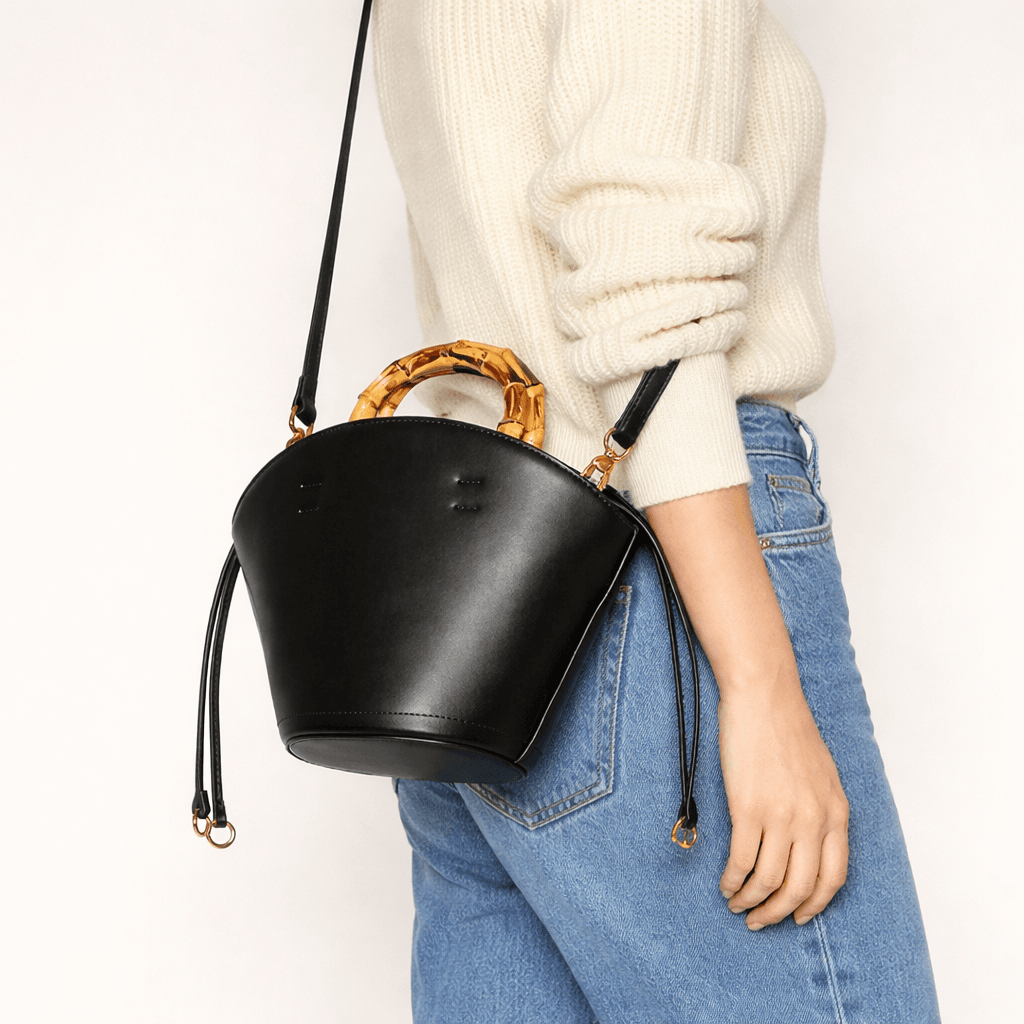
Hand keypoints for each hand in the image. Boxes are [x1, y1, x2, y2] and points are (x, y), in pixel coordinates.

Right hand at [717, 674, 848, 929]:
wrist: (764, 695)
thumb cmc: (787, 726)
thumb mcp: (822, 772)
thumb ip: (820, 809)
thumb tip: (806, 844)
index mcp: (836, 811)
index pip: (833, 878)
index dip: (814, 904)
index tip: (798, 915)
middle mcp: (814, 820)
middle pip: (801, 888)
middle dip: (779, 913)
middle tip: (760, 921)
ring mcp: (782, 816)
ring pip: (770, 882)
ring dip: (752, 902)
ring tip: (737, 905)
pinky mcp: (749, 808)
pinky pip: (742, 861)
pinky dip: (733, 881)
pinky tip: (725, 884)